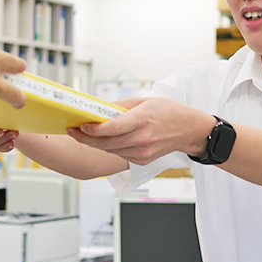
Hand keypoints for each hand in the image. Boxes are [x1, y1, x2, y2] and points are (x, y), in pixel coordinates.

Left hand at [66, 98, 215, 164]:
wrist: (188, 130)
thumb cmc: (169, 112)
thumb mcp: (145, 100)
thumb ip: (121, 106)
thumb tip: (100, 110)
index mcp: (143, 120)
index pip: (112, 128)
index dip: (93, 129)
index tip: (81, 125)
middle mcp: (143, 139)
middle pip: (107, 142)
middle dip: (86, 137)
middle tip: (72, 130)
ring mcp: (143, 152)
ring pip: (110, 150)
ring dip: (94, 143)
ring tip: (82, 134)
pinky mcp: (142, 160)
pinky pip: (119, 154)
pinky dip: (108, 148)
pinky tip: (101, 141)